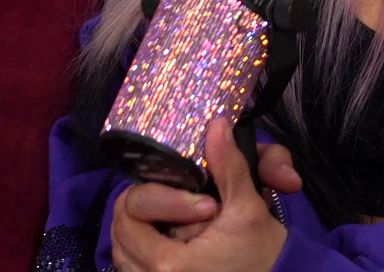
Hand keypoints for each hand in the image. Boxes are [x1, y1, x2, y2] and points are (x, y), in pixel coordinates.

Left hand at [112, 119, 289, 271]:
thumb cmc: (262, 256)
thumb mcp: (248, 210)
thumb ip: (228, 166)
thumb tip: (216, 124)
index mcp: (168, 264)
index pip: (132, 210)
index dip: (163, 196)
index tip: (205, 204)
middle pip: (121, 224)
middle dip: (149, 205)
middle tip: (183, 202)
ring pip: (121, 244)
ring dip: (140, 224)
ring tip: (172, 214)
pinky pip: (130, 264)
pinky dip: (141, 246)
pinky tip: (164, 235)